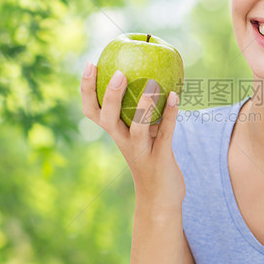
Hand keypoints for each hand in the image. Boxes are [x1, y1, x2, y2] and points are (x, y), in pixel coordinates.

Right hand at [80, 62, 184, 210]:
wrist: (159, 199)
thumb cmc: (150, 160)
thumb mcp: (142, 134)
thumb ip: (142, 112)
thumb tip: (150, 74)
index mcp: (115, 134)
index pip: (93, 111)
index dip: (87, 89)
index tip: (91, 64)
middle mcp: (123, 142)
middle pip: (108, 118)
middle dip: (110, 96)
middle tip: (118, 73)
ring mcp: (141, 151)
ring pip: (137, 128)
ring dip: (144, 106)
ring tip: (152, 83)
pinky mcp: (160, 158)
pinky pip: (165, 133)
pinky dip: (170, 114)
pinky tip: (175, 96)